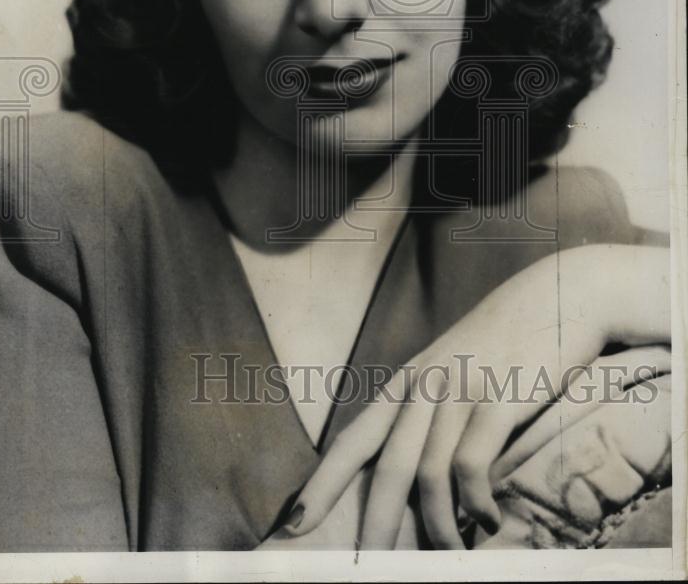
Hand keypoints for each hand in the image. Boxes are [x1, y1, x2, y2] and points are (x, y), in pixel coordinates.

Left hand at [278, 244, 668, 548]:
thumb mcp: (457, 369)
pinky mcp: (501, 398)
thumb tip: (416, 476)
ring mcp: (462, 390)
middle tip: (368, 572)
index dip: (321, 485)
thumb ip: (431, 412)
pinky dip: (477, 505)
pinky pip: (472, 465)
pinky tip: (490, 521)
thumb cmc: (507, 342)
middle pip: (386, 468)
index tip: (291, 525)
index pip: (352, 439)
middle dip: (373, 526)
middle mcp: (426, 385)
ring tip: (450, 556)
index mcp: (407, 382)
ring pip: (429, 475)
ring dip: (438, 528)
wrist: (560, 295)